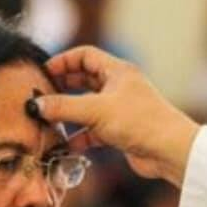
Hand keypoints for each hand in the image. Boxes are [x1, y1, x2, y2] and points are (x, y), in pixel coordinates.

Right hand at [36, 46, 200, 185]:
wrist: (170, 151)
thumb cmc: (140, 122)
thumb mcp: (96, 110)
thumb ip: (64, 107)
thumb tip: (35, 105)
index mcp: (118, 71)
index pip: (85, 56)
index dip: (63, 61)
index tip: (43, 72)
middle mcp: (119, 87)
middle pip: (84, 81)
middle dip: (62, 88)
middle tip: (41, 96)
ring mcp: (120, 110)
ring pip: (87, 107)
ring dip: (69, 114)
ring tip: (48, 120)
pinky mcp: (121, 132)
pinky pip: (94, 131)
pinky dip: (80, 137)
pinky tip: (66, 144)